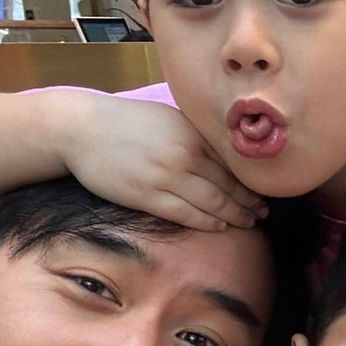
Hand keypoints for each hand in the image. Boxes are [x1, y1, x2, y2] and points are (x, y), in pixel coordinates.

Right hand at [64, 94, 265, 229]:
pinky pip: (186, 214)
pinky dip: (208, 222)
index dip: (251, 180)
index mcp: (191, 134)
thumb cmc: (125, 123)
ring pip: (212, 203)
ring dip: (235, 215)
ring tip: (250, 222)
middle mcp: (184, 155)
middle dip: (249, 202)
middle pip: (228, 185)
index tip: (265, 190)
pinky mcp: (147, 196)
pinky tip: (221, 226)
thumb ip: (195, 136)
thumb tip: (225, 154)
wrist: (80, 129)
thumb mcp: (168, 118)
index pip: (232, 163)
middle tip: (264, 212)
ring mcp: (166, 177)